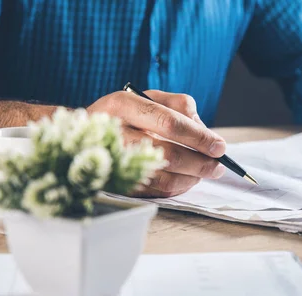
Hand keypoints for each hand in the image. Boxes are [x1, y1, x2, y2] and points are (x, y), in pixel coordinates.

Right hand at [87, 90, 226, 196]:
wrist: (82, 135)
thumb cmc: (124, 115)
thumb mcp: (148, 97)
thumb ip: (178, 105)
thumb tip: (203, 128)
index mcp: (122, 104)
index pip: (168, 122)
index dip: (198, 136)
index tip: (219, 146)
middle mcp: (114, 133)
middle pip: (167, 153)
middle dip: (199, 162)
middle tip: (218, 166)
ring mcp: (113, 161)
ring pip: (162, 176)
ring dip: (191, 178)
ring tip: (204, 172)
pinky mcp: (116, 183)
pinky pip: (154, 191)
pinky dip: (177, 187)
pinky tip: (187, 179)